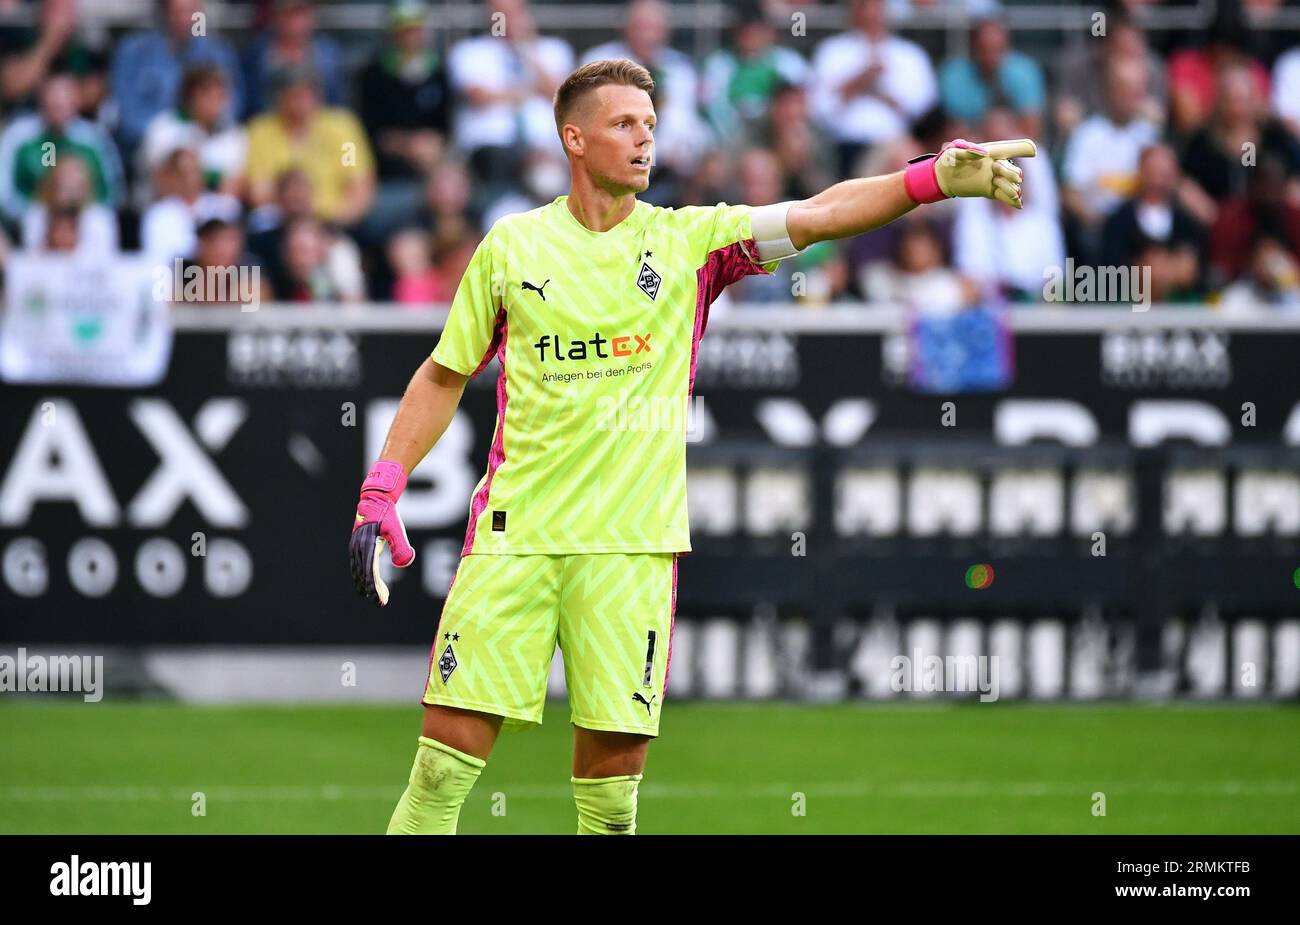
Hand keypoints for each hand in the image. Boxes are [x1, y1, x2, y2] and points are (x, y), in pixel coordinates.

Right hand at [350, 460, 414, 606]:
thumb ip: (401, 546)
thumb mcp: (397, 529)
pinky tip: (369, 583)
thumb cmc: (388, 514)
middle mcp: (358, 548)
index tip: (380, 600)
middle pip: (364, 575)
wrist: (375, 499)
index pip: (370, 572)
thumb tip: (404, 563)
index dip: (374, 588)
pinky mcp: (356, 546)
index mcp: (367, 545)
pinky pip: (358, 565)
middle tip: (381, 603)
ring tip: (376, 597)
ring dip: (366, 585)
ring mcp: (355, 547)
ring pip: (359, 571)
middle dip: (371, 590)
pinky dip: (363, 576)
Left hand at [904, 138, 1036, 208]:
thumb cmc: (947, 159)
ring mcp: (994, 179)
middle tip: (996, 173)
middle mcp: (996, 165)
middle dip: (1010, 172)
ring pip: (1012, 184)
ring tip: (1013, 193)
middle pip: (1014, 170)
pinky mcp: (989, 191)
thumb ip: (968, 150)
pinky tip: (1018, 206)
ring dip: (1012, 188)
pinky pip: (1004, 196)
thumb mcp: (954, 151)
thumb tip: (985, 155)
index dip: (1024, 148)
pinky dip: (1012, 201)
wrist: (940, 177)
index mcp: (992, 152)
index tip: (1032, 151)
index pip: (1012, 148)